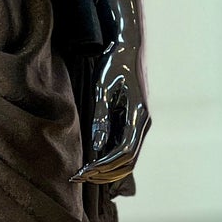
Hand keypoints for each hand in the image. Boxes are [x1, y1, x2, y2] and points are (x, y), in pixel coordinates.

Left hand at [73, 0, 151, 185]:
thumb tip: (97, 148)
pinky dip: (111, 160)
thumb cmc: (112, 63)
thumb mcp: (102, 89)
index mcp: (138, 116)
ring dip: (107, 169)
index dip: (102, 167)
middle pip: (127, 161)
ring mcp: (141, 123)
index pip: (122, 154)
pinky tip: (93, 161)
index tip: (81, 173)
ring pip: (128, 158)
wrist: (128, 44)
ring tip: (83, 173)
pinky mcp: (135, 121)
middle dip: (103, 173)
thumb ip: (100, 119)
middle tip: (78, 177)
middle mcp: (144, 123)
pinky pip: (125, 148)